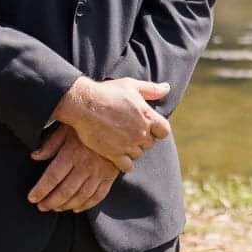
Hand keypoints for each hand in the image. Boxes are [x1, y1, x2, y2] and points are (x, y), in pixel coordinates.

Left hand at [27, 125, 121, 211]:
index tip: (32, 198)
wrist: (117, 125)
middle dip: (51, 202)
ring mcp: (99, 172)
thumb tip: (35, 156)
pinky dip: (87, 205)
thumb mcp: (66, 129)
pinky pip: (98, 196)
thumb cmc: (88, 126)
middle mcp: (85, 165)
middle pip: (65, 190)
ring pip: (81, 196)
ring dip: (66, 205)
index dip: (41, 190)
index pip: (53, 177)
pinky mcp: (110, 176)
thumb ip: (50, 144)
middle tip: (41, 207)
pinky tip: (77, 208)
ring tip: (56, 208)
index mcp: (72, 153)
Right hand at [50, 75, 170, 166]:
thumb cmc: (107, 92)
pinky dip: (124, 163)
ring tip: (121, 141)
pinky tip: (117, 154)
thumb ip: (151, 89)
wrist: (84, 104)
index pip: (164, 131)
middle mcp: (141, 132)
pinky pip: (127, 166)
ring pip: (138, 154)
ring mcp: (128, 144)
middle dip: (142, 139)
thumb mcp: (131, 86)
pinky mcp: (114, 154)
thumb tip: (167, 88)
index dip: (157, 130)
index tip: (147, 126)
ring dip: (132, 150)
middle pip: (150, 143)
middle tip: (129, 132)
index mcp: (148, 116)